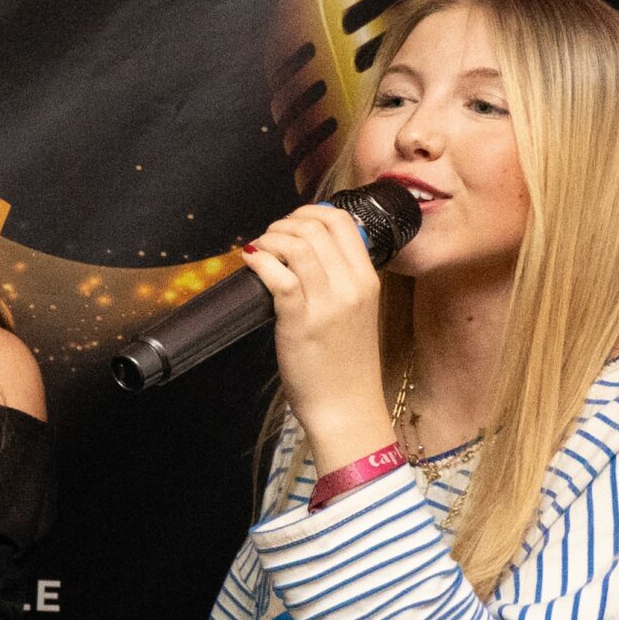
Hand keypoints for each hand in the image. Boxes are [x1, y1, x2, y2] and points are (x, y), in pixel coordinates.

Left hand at [240, 203, 394, 469]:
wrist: (346, 406)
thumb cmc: (346, 363)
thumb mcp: (356, 313)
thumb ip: (339, 282)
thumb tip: (306, 253)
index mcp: (368, 280)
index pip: (343, 223)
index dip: (311, 213)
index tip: (291, 224)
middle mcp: (352, 286)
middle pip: (317, 227)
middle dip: (285, 224)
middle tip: (270, 238)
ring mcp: (327, 303)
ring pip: (297, 245)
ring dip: (270, 239)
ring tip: (259, 249)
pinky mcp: (300, 321)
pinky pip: (278, 275)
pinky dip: (259, 260)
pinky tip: (250, 262)